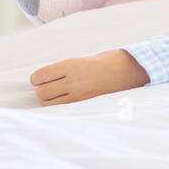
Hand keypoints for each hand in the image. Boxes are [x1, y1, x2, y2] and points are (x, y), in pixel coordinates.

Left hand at [30, 49, 149, 104]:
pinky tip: (66, 101)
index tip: (41, 78)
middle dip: (43, 89)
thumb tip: (47, 79)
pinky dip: (59, 106)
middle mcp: (74, 80)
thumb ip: (66, 69)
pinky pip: (62, 109)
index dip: (37, 78)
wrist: (131, 70)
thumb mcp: (84, 59)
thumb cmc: (107, 61)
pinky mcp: (85, 104)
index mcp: (72, 65)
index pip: (40, 76)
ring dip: (50, 99)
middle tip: (51, 86)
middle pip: (42, 92)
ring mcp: (79, 95)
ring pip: (49, 103)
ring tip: (59, 94)